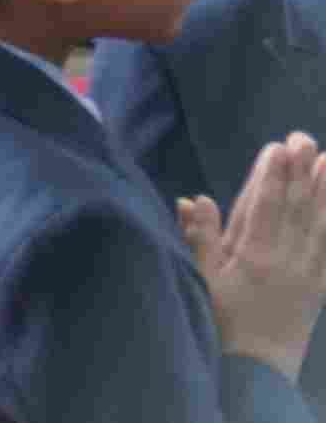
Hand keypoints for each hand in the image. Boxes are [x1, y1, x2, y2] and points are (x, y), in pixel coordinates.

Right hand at [187, 132, 325, 373]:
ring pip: (319, 224)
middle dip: (300, 172)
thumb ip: (201, 238)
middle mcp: (285, 259)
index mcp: (253, 256)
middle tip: (304, 139)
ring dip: (325, 192)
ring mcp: (308, 271)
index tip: (276, 147)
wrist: (259, 367)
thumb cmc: (223, 321)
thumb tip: (194, 199)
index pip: (264, 207)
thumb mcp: (203, 280)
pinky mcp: (320, 284)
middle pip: (295, 209)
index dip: (271, 176)